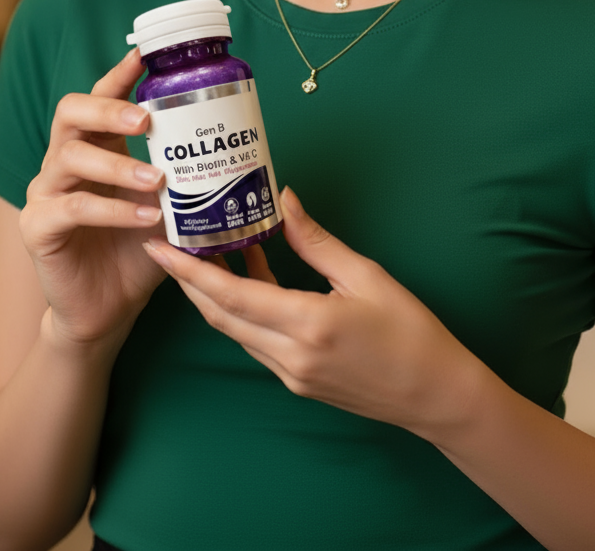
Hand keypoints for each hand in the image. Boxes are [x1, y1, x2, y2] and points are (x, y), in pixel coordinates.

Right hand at [19, 48, 168, 350]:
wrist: (108, 309)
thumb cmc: (138, 249)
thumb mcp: (168, 205)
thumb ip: (186, 175)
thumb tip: (235, 148)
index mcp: (94, 146)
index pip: (99, 97)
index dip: (119, 75)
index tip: (145, 56)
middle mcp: (63, 161)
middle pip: (70, 113)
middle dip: (108, 109)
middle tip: (146, 119)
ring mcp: (45, 192)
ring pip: (70, 158)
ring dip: (118, 164)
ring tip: (158, 180)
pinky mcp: (38, 227)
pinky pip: (71, 208)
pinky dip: (112, 210)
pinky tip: (144, 217)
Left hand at [144, 187, 481, 438]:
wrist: (436, 395)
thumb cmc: (410, 330)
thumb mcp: (365, 275)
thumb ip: (316, 240)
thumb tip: (284, 199)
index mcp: (306, 324)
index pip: (231, 295)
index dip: (188, 272)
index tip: (158, 248)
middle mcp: (289, 356)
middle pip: (220, 315)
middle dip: (188, 281)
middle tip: (169, 243)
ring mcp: (290, 374)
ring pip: (235, 330)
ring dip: (214, 294)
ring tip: (205, 252)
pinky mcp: (297, 382)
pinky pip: (256, 341)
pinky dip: (244, 309)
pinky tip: (252, 278)